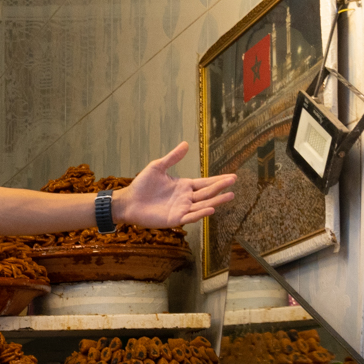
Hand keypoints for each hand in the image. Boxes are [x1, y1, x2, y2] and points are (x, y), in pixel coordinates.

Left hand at [116, 142, 235, 227]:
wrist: (128, 201)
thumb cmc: (142, 185)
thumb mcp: (158, 167)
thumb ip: (172, 157)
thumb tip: (185, 144)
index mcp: (184, 186)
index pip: (205, 183)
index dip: (218, 180)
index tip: (232, 176)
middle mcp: (186, 198)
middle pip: (207, 193)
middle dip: (221, 187)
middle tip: (234, 182)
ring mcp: (182, 209)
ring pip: (203, 205)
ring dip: (216, 201)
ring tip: (230, 195)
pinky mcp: (175, 219)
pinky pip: (191, 217)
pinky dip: (201, 214)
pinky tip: (211, 209)